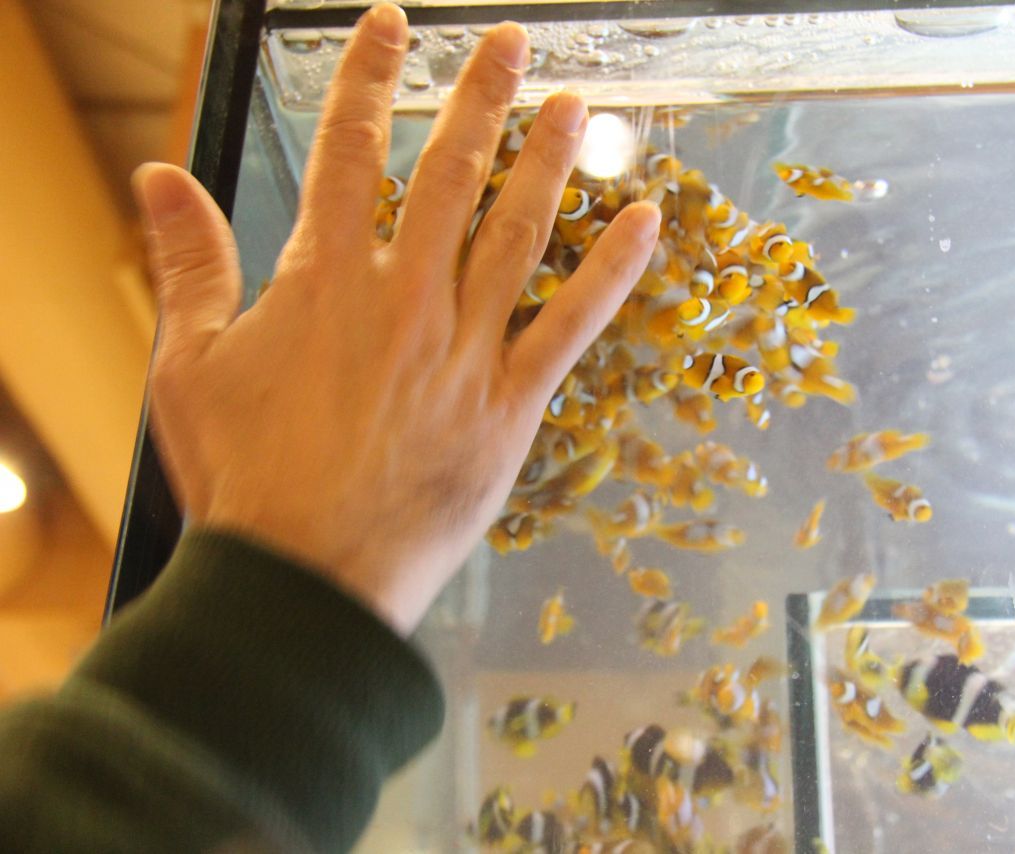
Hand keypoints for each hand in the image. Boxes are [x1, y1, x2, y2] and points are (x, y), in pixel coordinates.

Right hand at [131, 4, 659, 634]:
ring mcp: (465, 349)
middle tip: (507, 43)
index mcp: (324, 281)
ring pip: (517, 233)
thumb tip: (159, 178)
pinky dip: (612, 271)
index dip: (366, 80)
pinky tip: (645, 223)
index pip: (346, 153)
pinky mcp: (511, 404)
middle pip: (449, 175)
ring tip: (574, 106)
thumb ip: (188, 265)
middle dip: (478, 98)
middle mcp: (404, 299)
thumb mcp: (189, 366)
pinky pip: (573, 323)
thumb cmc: (244, 479)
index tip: (387, 27)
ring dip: (549, 162)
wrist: (307, 575)